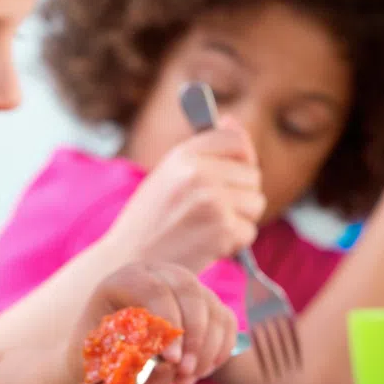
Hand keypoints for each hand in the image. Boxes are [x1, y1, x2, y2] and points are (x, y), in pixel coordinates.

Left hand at [77, 262, 239, 383]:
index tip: (171, 360)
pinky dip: (219, 351)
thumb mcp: (102, 355)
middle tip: (184, 372)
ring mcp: (188, 287)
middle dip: (193, 337)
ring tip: (184, 381)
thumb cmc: (101, 352)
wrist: (113, 350)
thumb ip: (126, 358)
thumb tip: (163, 366)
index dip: (168, 323)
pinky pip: (226, 323)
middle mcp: (160, 274)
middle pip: (190, 292)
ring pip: (212, 310)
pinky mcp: (208, 303)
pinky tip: (198, 373)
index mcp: (126, 279)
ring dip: (205, 351)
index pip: (154, 290)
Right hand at [103, 119, 265, 273]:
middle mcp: (198, 173)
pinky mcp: (222, 230)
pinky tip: (206, 245)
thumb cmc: (149, 221)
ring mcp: (212, 201)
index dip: (242, 157)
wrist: (127, 263)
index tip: (234, 172)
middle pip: (252, 176)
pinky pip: (249, 232)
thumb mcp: (167, 174)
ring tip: (205, 228)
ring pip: (255, 203)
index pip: (235, 140)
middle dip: (239, 196)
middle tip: (209, 212)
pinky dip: (233, 243)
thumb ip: (201, 151)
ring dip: (238, 220)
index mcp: (183, 155)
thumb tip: (232, 121)